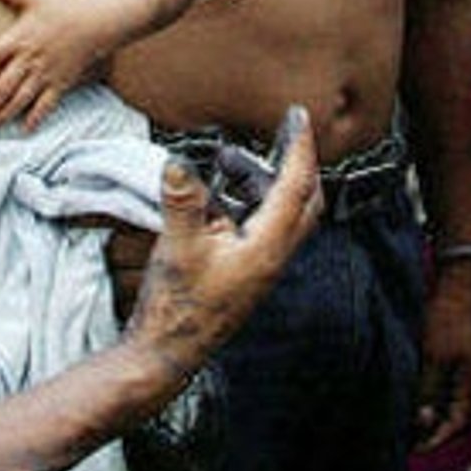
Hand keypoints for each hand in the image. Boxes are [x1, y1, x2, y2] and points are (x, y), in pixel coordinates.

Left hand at [0, 0, 120, 130]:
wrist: (94, 23)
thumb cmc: (62, 9)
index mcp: (19, 40)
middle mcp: (30, 60)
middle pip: (3, 87)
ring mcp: (45, 74)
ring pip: (21, 100)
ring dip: (3, 114)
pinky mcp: (60, 83)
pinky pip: (46, 105)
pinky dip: (35, 119)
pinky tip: (24, 130)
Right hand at [125, 108, 320, 377]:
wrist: (166, 354)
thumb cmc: (177, 306)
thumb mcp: (177, 246)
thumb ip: (182, 200)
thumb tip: (179, 161)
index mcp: (268, 246)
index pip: (297, 186)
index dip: (300, 147)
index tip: (299, 116)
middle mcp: (273, 255)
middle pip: (304, 199)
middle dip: (293, 163)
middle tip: (278, 134)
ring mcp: (261, 266)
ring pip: (279, 212)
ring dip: (260, 181)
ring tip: (224, 161)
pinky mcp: (246, 272)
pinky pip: (258, 226)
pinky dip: (244, 202)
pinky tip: (213, 195)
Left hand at [413, 261, 470, 447]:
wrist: (461, 280)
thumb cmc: (448, 316)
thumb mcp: (433, 357)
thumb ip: (429, 392)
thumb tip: (422, 422)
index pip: (458, 426)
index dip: (434, 440)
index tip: (412, 448)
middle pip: (461, 418)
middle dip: (437, 431)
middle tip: (410, 438)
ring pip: (458, 403)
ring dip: (437, 414)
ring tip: (412, 419)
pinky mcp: (469, 356)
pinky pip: (456, 387)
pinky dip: (439, 397)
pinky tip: (421, 395)